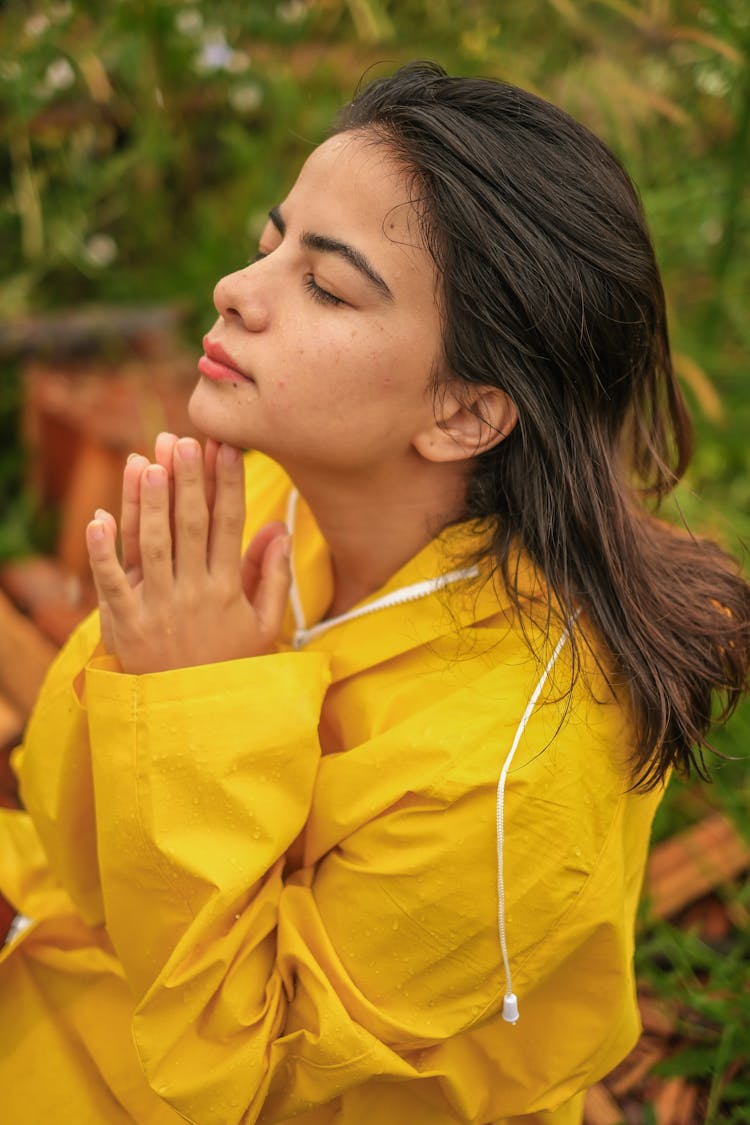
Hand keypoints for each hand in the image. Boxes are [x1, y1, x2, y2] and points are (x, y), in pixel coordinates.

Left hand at [87, 437, 290, 673]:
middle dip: (187, 481)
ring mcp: (158, 607)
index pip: (229, 525)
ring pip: (153, 545)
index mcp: (228, 589)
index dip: (228, 484)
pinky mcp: (125, 624)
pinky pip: (112, 583)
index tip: (226, 448)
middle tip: (183, 441)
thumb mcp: (264, 625)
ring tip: (147, 462)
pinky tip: (98, 518)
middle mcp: (194, 592)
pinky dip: (102, 552)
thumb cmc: (231, 665)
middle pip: (191, 526)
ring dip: (149, 503)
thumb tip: (279, 529)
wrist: (194, 717)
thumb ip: (273, 576)